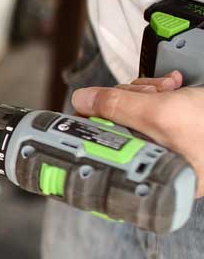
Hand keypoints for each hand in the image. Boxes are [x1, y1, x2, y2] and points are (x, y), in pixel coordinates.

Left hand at [71, 71, 203, 195]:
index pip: (102, 147)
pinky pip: (153, 105)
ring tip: (169, 88)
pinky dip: (161, 90)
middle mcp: (156, 162)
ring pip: (134, 109)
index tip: (98, 103)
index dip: (99, 119)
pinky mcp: (176, 126)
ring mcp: (166, 144)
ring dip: (147, 90)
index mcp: (150, 174)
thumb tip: (82, 101)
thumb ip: (118, 106)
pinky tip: (174, 85)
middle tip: (152, 93)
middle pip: (117, 122)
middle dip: (132, 98)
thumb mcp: (162, 114)